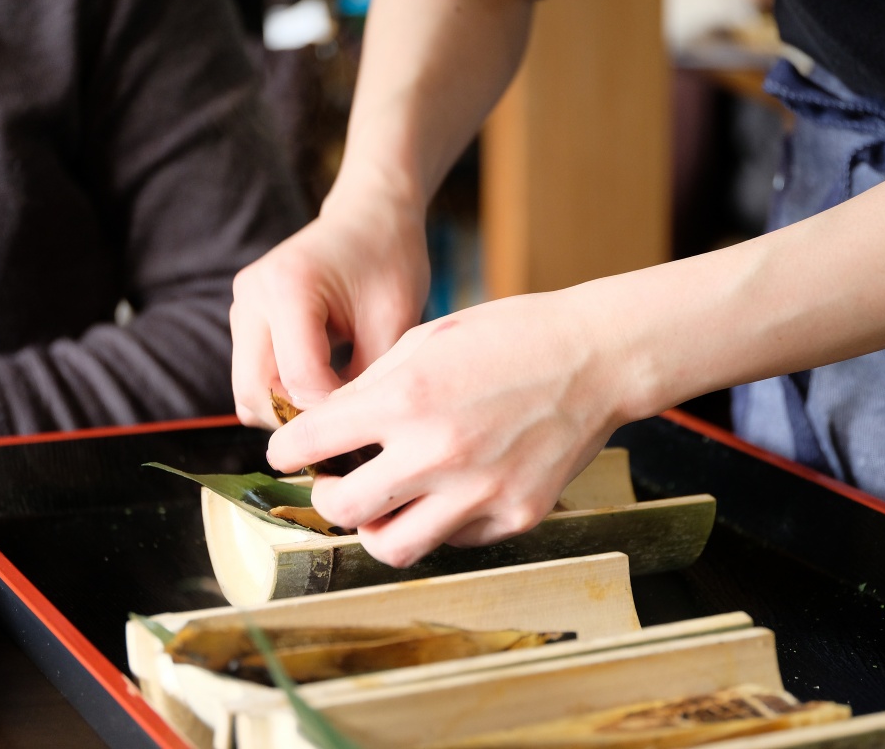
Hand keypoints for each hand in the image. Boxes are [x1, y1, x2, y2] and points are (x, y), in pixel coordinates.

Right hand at [230, 178, 429, 427]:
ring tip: (339, 410)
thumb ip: (369, 379)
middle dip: (298, 421)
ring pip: (248, 391)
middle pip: (254, 393)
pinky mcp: (246, 319)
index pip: (298, 379)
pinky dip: (284, 394)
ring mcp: (242, 307)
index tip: (369, 420)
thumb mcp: (395, 320)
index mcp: (288, 287)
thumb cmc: (390, 259)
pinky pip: (255, 376)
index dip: (333, 411)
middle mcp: (251, 296)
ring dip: (288, 411)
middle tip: (347, 428)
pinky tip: (326, 392)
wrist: (372, 215)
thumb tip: (352, 437)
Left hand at [265, 290, 634, 567]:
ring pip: (391, 547)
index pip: (307, 445)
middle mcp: (437, 452)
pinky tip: (447, 492)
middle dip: (325, 494)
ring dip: (375, 526)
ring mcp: (480, 492)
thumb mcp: (427, 340)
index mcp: (407, 398)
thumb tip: (325, 430)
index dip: (286, 451)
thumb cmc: (511, 337)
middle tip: (335, 480)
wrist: (597, 358)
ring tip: (384, 502)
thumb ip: (370, 388)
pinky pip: (453, 541)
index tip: (291, 452)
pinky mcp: (515, 516)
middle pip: (340, 508)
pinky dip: (438, 522)